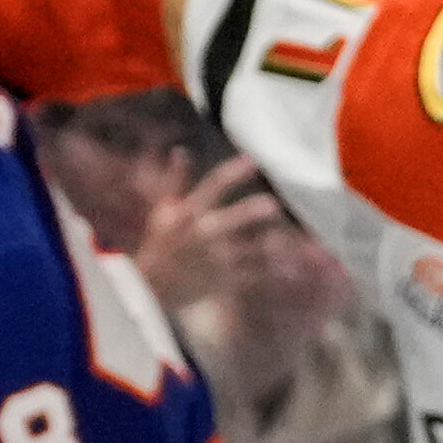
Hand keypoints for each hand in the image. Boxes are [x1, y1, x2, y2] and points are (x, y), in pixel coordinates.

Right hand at [131, 155, 313, 327]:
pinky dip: (272, 271)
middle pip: (232, 220)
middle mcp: (204, 234)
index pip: (214, 186)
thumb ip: (176, 182)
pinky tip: (289, 266)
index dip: (233, 172)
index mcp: (190, 212)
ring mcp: (216, 259)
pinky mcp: (225, 280)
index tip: (253, 160)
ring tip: (289, 241)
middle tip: (274, 206)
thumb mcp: (163, 211)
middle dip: (251, 213)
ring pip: (250, 251)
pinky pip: (254, 274)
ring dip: (271, 246)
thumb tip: (182, 152)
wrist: (153, 290)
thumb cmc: (160, 245)